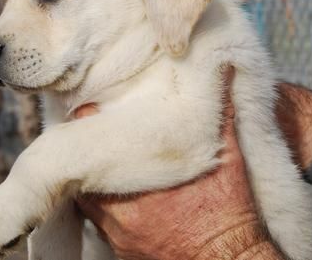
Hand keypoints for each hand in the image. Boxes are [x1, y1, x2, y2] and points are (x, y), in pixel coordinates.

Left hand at [75, 68, 284, 259]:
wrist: (227, 258)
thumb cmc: (227, 208)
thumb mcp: (229, 155)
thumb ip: (220, 112)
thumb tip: (225, 71)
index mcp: (141, 175)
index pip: (93, 138)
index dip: (89, 120)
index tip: (91, 110)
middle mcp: (120, 207)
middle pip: (82, 169)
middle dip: (89, 151)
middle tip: (94, 135)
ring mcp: (116, 232)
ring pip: (88, 196)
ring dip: (96, 180)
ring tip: (107, 164)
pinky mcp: (120, 250)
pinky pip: (100, 222)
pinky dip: (106, 207)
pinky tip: (121, 197)